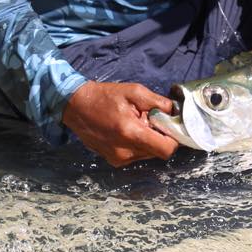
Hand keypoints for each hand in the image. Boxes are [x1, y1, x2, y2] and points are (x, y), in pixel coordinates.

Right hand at [62, 80, 178, 166]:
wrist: (77, 106)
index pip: (165, 149)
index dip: (173, 139)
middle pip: (157, 152)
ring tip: (136, 122)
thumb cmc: (106, 96)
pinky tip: (128, 130)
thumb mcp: (134, 91)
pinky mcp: (114, 161)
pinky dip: (138, 144)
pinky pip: (136, 155)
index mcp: (131, 133)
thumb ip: (157, 102)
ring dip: (148, 140)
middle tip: (150, 119)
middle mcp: (125, 152)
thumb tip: (174, 112)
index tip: (170, 126)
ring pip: (147, 154)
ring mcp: (118, 159)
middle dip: (159, 136)